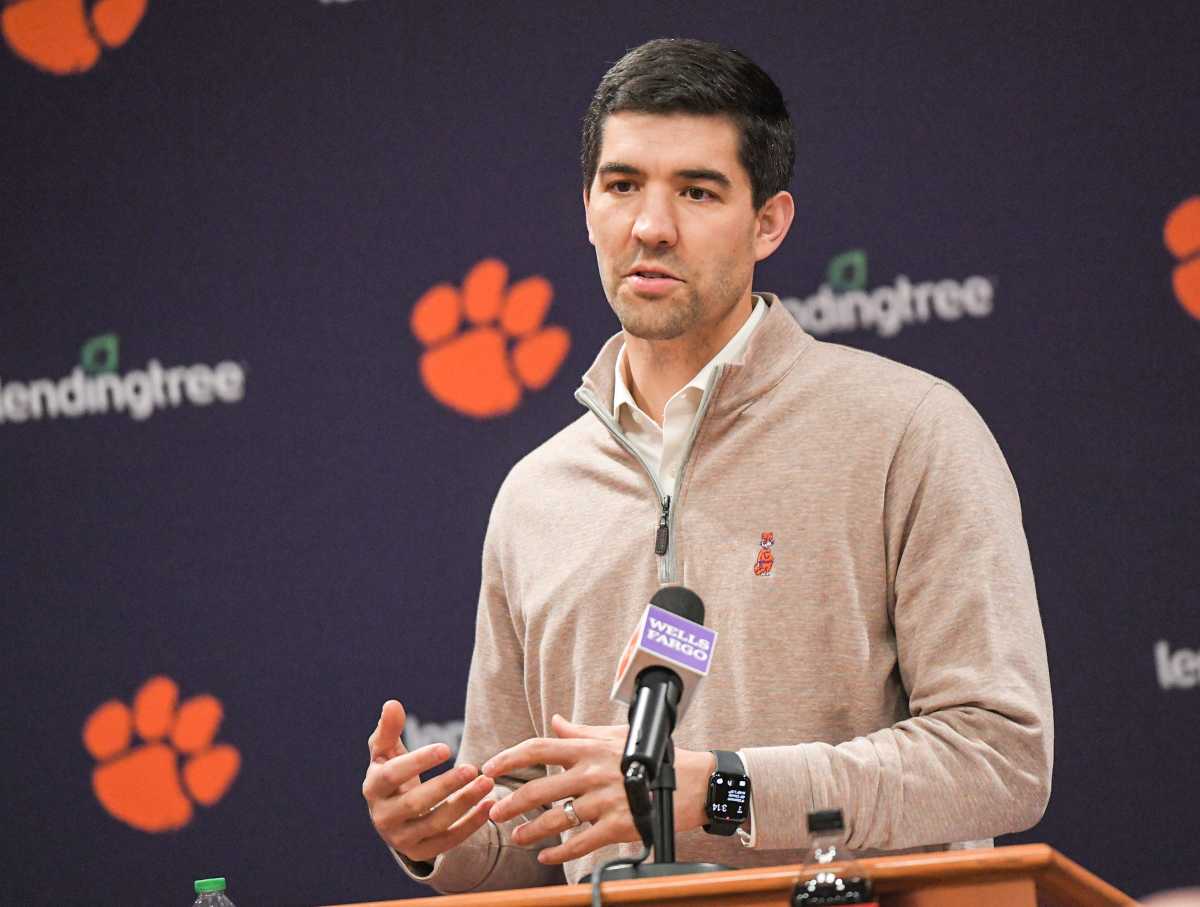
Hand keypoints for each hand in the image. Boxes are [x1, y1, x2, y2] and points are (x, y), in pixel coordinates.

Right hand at [363, 699, 494, 862]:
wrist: (391, 815)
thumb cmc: (392, 773)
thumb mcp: (386, 752)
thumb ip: (389, 729)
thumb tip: (392, 704)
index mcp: (373, 788)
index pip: (393, 775)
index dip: (419, 761)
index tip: (447, 747)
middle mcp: (383, 817)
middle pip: (416, 803)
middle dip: (447, 785)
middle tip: (473, 768)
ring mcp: (401, 838)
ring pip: (436, 823)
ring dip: (465, 803)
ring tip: (488, 782)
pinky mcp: (420, 852)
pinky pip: (448, 841)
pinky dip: (471, 824)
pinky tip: (489, 805)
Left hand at [482, 714, 715, 864]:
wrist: (693, 783)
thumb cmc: (654, 757)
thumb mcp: (616, 736)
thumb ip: (581, 732)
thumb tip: (556, 722)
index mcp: (590, 748)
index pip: (540, 747)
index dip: (510, 757)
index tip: (491, 767)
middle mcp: (593, 773)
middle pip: (539, 787)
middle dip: (511, 803)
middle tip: (494, 812)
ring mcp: (605, 801)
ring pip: (555, 818)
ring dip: (531, 831)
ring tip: (518, 837)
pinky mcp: (619, 826)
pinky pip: (580, 842)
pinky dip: (560, 852)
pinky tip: (547, 855)